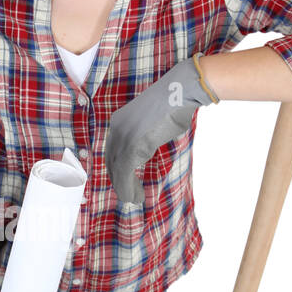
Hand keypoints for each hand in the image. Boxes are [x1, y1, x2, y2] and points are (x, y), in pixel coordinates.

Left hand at [103, 55, 218, 204]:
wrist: (180, 92)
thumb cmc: (174, 103)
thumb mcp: (153, 121)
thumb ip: (146, 135)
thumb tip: (148, 145)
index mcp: (118, 121)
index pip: (111, 151)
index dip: (117, 168)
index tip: (125, 179)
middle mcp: (116, 129)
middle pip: (111, 162)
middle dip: (119, 181)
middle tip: (130, 193)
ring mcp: (122, 138)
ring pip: (117, 172)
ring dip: (125, 189)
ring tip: (135, 199)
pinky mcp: (132, 147)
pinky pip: (125, 175)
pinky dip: (129, 189)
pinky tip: (137, 196)